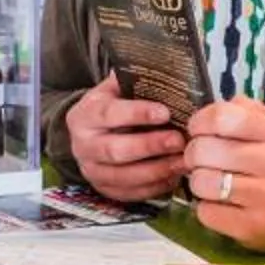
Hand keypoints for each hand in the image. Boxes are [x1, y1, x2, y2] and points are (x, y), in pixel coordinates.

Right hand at [64, 74, 187, 203]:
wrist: (90, 133)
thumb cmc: (112, 107)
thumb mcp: (115, 89)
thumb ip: (133, 82)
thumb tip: (166, 71)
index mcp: (83, 115)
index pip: (108, 114)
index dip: (137, 113)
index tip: (165, 112)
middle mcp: (82, 145)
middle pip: (116, 150)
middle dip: (150, 146)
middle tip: (179, 140)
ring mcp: (91, 171)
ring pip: (124, 177)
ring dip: (156, 170)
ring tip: (182, 161)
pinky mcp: (103, 190)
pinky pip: (130, 193)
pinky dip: (154, 187)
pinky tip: (173, 176)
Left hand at [181, 98, 264, 252]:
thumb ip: (243, 111)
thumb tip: (208, 113)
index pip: (223, 117)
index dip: (200, 122)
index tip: (198, 131)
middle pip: (204, 150)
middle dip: (193, 154)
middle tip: (201, 160)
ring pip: (202, 182)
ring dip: (199, 182)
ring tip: (212, 183)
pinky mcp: (254, 226)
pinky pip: (206, 212)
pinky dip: (206, 208)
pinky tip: (221, 204)